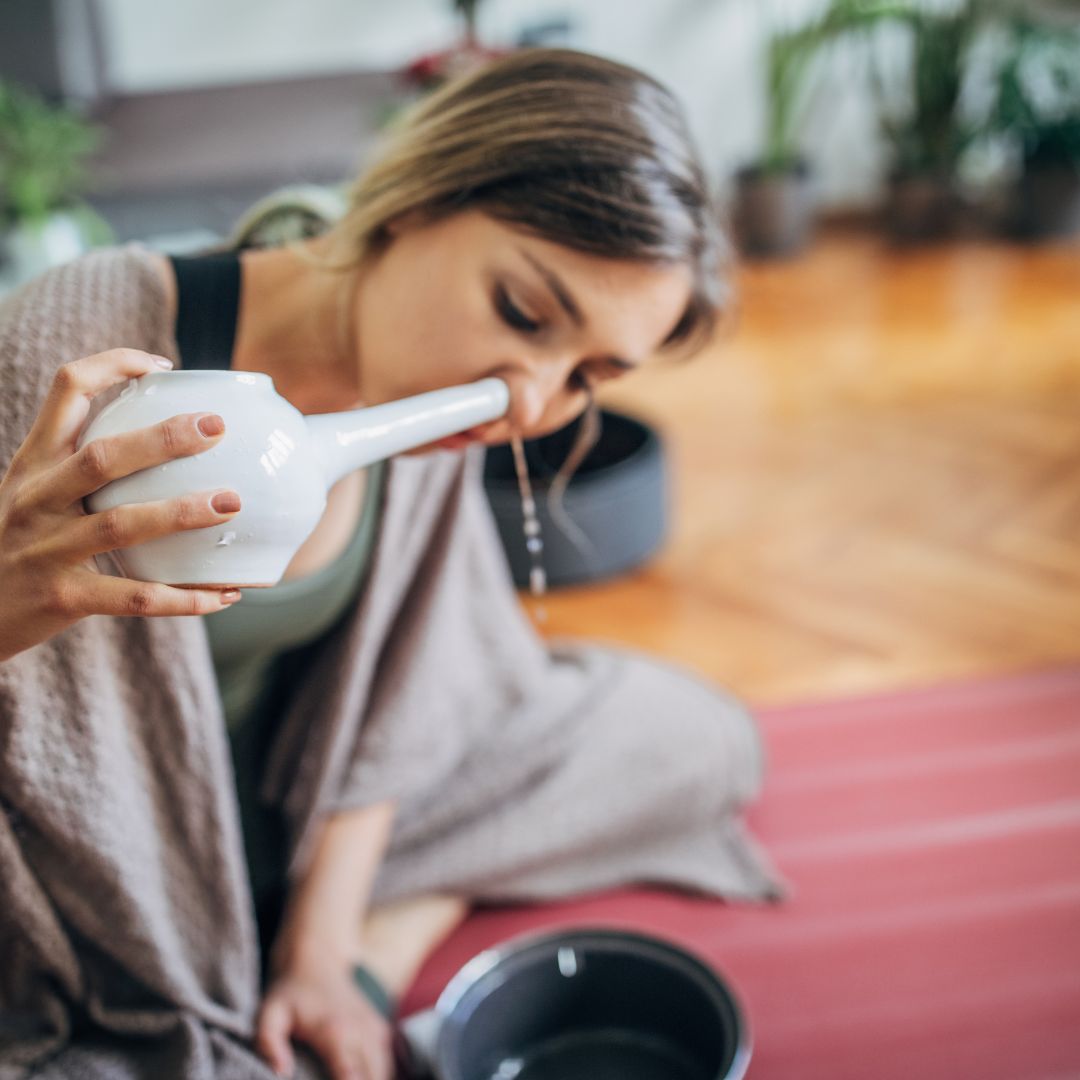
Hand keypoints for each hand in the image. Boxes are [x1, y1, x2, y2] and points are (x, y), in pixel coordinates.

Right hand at [0, 348, 244, 661]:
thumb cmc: (18, 547)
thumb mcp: (34, 495)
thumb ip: (83, 471)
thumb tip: (169, 443)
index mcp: (34, 463)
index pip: (66, 391)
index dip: (114, 367)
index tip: (163, 368)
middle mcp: (36, 499)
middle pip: (101, 457)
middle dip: (162, 439)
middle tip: (216, 426)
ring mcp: (46, 549)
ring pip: (120, 525)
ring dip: (181, 513)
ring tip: (231, 503)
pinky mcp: (63, 599)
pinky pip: (134, 597)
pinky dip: (184, 598)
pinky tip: (225, 595)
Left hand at [256, 954, 393, 1079]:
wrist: (319, 959)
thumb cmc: (291, 992)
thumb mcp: (270, 1013)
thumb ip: (269, 1043)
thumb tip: (281, 1073)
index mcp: (335, 1032)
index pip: (352, 1077)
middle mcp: (362, 1032)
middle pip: (374, 1077)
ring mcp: (375, 1030)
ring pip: (385, 1072)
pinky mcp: (381, 1030)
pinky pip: (390, 1063)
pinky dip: (382, 1075)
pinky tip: (369, 1078)